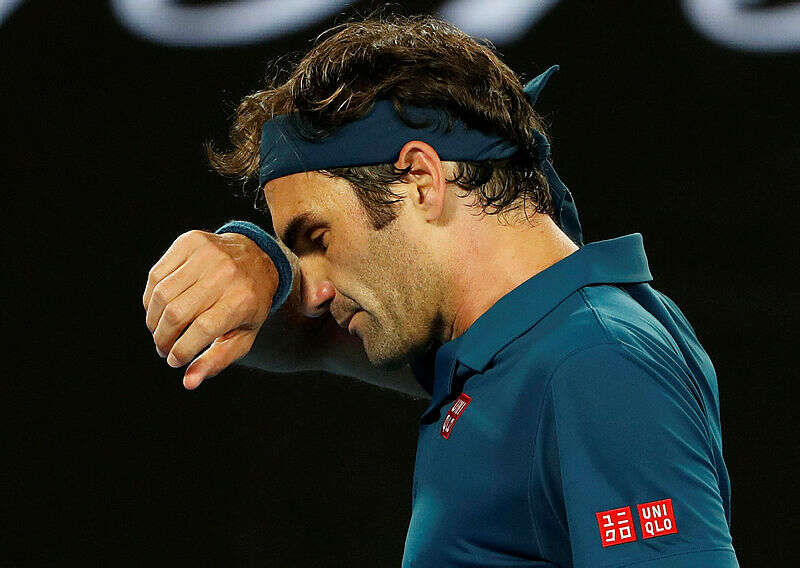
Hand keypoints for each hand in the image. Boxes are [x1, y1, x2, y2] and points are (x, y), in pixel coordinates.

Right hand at [143, 229, 279, 388]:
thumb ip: (216, 361)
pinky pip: (157, 275)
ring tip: (160, 332)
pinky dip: (152, 298)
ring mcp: (206, 254)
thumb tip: (188, 383)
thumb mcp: (243, 336)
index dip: (182, 350)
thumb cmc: (248, 305)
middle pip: (177, 313)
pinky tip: (159, 310)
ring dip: (154, 320)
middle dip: (163, 338)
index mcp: (242, 300)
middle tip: (163, 348)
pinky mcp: (189, 242)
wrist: (257, 258)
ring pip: (162, 294)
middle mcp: (225, 274)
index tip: (174, 361)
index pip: (202, 329)